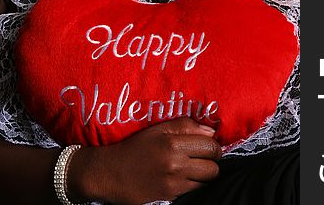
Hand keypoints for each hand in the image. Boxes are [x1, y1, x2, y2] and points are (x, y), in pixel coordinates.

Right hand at [66, 117, 220, 204]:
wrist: (111, 173)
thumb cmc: (135, 147)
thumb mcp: (157, 130)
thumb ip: (185, 126)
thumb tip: (211, 132)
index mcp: (172, 141)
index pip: (211, 145)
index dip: (213, 146)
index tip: (207, 146)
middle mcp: (175, 162)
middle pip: (213, 166)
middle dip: (211, 162)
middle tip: (201, 159)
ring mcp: (173, 182)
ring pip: (207, 181)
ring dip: (203, 176)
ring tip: (192, 169)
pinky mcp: (170, 196)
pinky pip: (194, 191)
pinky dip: (193, 185)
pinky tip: (182, 179)